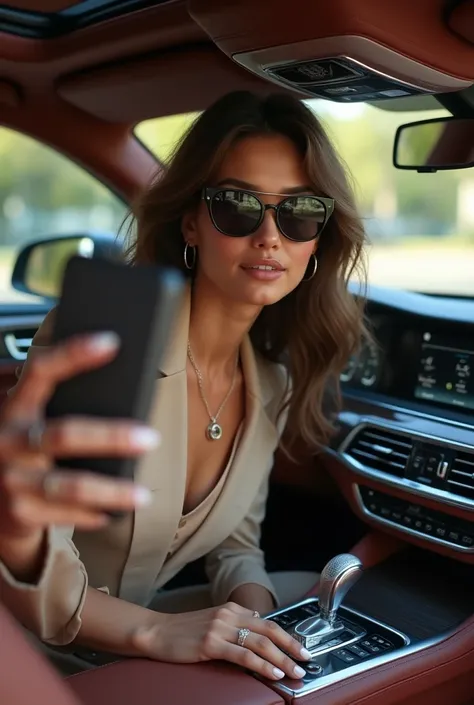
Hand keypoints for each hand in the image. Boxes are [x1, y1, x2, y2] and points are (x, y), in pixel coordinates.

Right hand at [0, 331, 157, 542]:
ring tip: (144, 494)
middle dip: (110, 437)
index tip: (110, 342)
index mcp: (15, 408)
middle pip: (63, 434)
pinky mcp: (18, 511)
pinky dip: (93, 513)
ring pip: (68, 485)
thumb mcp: (29, 419)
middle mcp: (8, 440)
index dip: (72, 355)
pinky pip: (63, 514)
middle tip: (150, 438)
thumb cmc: (21, 449)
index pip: (40, 372)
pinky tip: (115, 512)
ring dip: (111, 490)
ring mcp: (10, 478)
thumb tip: (117, 377)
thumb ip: (57, 400)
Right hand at [132, 602, 311, 680]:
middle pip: (269, 630)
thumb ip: (235, 622)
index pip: (267, 622)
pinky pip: (243, 655)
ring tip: (295, 672)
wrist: (156, 631)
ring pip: (260, 643)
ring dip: (282, 659)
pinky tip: (273, 673)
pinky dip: (262, 665)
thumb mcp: (213, 620)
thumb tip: (259, 625)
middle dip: (291, 646)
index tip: (301, 649)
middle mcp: (229, 615)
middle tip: (306, 660)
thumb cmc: (183, 631)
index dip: (287, 636)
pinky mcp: (211, 643)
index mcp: (231, 608)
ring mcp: (220, 628)